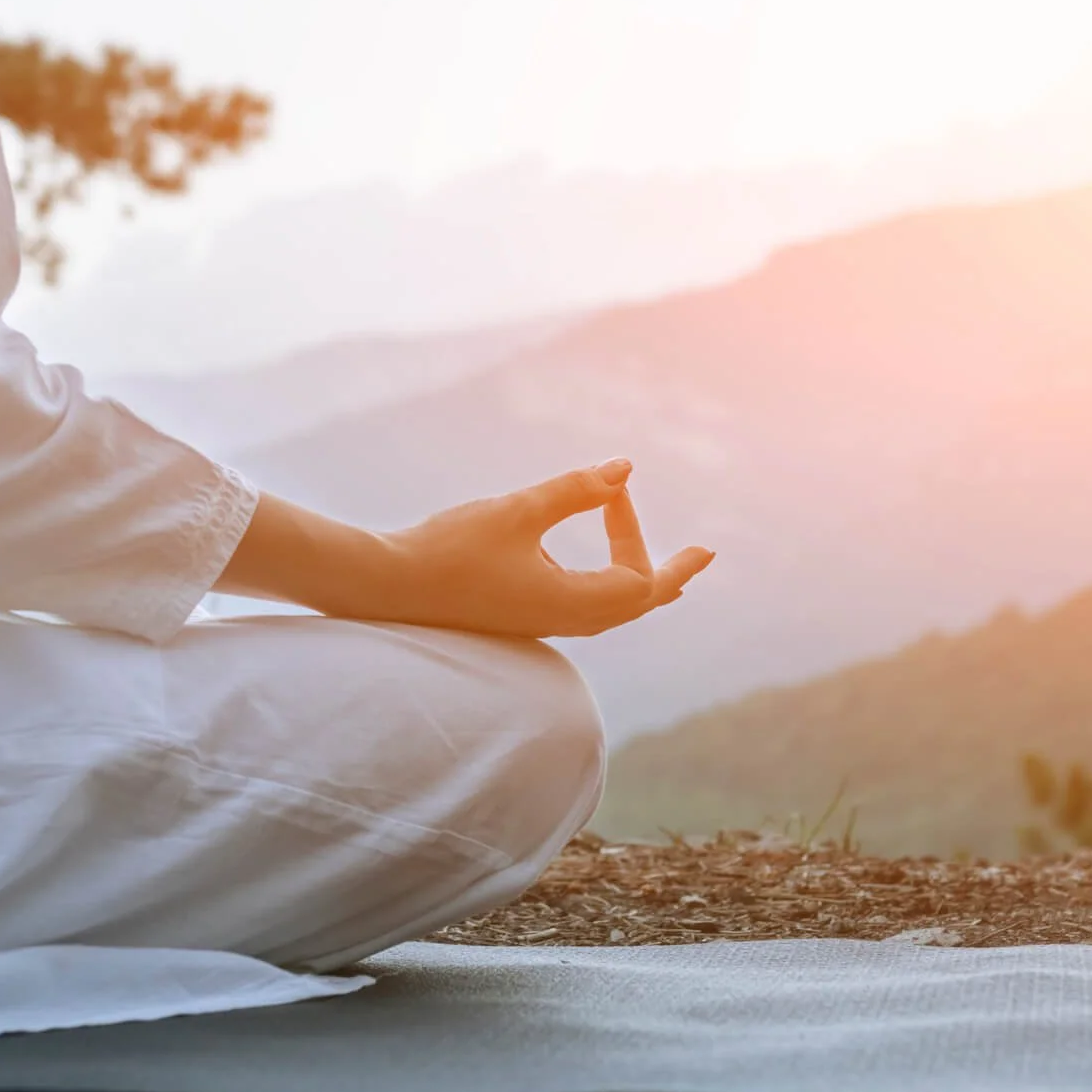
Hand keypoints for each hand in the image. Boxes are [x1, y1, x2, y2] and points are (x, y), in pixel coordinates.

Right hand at [377, 459, 714, 637]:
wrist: (386, 588)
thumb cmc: (450, 549)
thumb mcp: (518, 511)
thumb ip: (575, 490)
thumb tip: (626, 468)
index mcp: (572, 604)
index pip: (638, 575)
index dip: (633, 528)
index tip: (607, 487)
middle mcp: (563, 622)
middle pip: (638, 604)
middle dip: (672, 575)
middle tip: (704, 556)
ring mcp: (540, 623)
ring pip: (611, 610)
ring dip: (640, 584)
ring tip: (666, 575)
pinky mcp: (519, 616)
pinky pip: (583, 609)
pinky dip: (606, 590)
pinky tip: (597, 577)